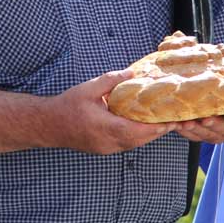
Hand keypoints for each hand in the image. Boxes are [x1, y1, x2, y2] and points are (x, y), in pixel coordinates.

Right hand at [47, 70, 173, 154]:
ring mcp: (106, 148)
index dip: (157, 127)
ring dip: (149, 135)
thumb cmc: (67, 105)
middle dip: (159, 131)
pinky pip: (126, 144)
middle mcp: (108, 142)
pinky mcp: (103, 149)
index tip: (172, 120)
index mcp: (106, 127)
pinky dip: (138, 137)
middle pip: (140, 140)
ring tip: (164, 123)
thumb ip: (111, 80)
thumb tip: (132, 72)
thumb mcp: (89, 88)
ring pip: (134, 144)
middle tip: (176, 121)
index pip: (138, 131)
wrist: (47, 125)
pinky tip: (143, 126)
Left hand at [170, 112, 223, 143]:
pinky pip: (191, 135)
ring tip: (187, 123)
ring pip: (205, 133)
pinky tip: (176, 124)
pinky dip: (183, 130)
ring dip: (195, 129)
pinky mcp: (199, 136)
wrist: (216, 102)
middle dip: (213, 124)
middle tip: (206, 120)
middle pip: (222, 128)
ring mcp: (214, 135)